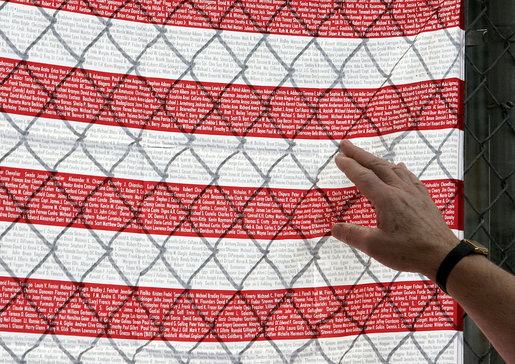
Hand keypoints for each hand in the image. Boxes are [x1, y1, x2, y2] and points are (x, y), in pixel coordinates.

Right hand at [331, 140, 458, 280]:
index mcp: (386, 199)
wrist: (443, 256)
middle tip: (346, 144)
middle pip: (377, 166)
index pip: (363, 177)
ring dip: (377, 160)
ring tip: (367, 155)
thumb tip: (334, 228)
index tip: (338, 157)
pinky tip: (400, 167)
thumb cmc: (409, 251)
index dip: (349, 166)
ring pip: (393, 169)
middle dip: (359, 154)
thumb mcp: (374, 246)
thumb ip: (352, 235)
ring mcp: (414, 193)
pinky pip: (410, 177)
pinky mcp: (425, 199)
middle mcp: (400, 190)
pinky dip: (400, 169)